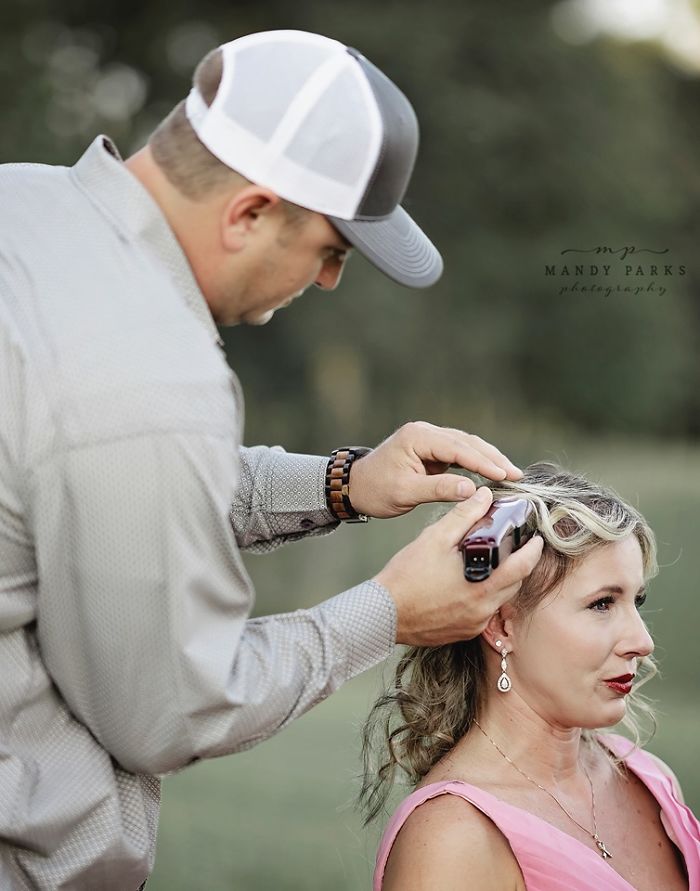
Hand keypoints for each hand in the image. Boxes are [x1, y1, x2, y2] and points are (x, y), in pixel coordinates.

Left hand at [348, 421, 521, 518]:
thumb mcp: (405, 493)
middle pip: (467, 442)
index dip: (483, 462)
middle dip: (493, 459)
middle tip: (517, 475)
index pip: (458, 448)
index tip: (504, 475)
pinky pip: (459, 453)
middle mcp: (425, 432)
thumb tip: (472, 489)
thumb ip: (439, 489)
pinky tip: (492, 474)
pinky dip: (476, 463)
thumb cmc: (376, 490)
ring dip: (488, 459)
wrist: (355, 486)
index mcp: (417, 437)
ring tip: (511, 474)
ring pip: (466, 445)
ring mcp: (429, 439)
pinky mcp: (431, 449)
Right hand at [374, 487, 543, 645]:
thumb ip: (463, 515)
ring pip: (500, 600)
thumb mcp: (435, 538)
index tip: (536, 539)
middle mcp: (482, 610)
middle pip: (515, 585)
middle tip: (516, 548)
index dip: (533, 551)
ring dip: (502, 582)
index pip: (523, 567)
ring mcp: (473, 625)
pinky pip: (483, 613)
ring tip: (492, 564)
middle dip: (519, 565)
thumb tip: (483, 496)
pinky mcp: (462, 632)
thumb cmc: (406, 577)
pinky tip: (470, 584)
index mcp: (482, 586)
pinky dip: (484, 597)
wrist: (383, 613)